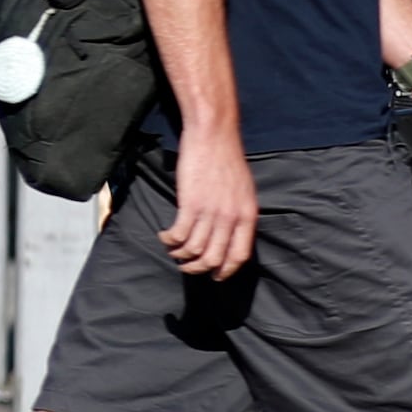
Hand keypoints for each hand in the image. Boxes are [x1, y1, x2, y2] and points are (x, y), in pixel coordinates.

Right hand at [158, 123, 256, 281]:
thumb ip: (239, 213)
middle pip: (214, 258)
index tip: (215, 276)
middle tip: (187, 266)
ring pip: (194, 249)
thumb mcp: (243, 190)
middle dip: (198, 268)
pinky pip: (179, 234)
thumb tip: (230, 234)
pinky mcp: (190, 204)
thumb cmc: (226, 159)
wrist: (213, 135)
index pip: (239, 255)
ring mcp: (211, 212)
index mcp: (247, 215)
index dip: (225, 270)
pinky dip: (169, 240)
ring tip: (173, 250)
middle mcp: (231, 218)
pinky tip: (164, 236)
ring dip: (180, 255)